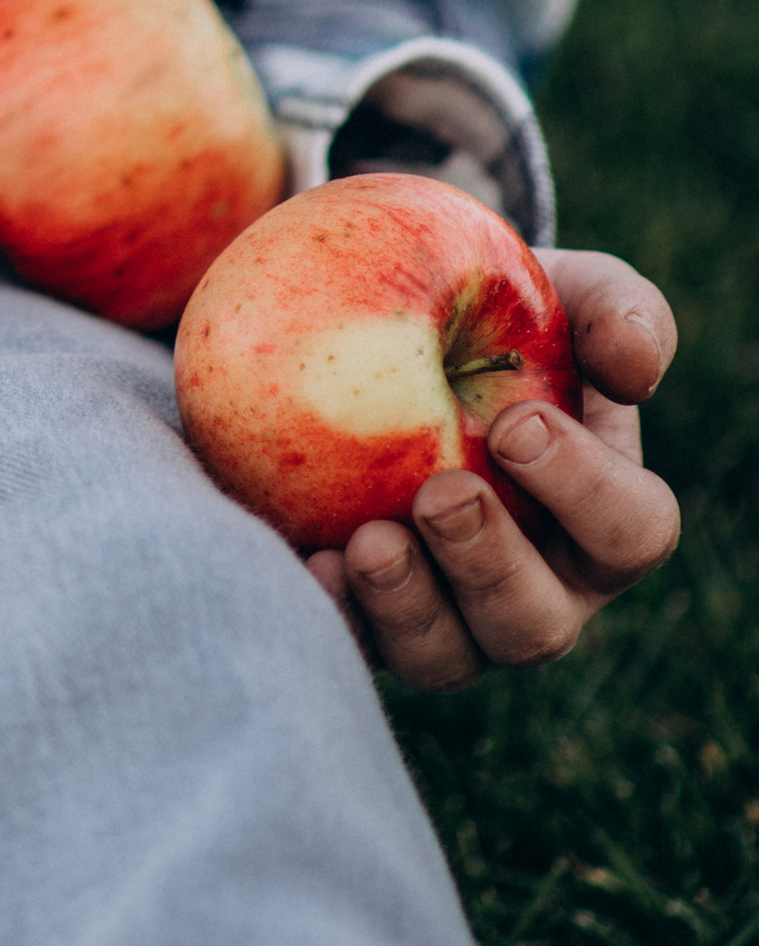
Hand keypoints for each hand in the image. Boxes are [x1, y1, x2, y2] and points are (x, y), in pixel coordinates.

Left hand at [307, 248, 680, 685]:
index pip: (631, 530)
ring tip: (367, 543)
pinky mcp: (369, 620)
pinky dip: (335, 612)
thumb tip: (635, 364)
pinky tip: (309, 563)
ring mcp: (451, 619)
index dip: (583, 488)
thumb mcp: (561, 291)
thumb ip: (615, 309)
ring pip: (445, 654)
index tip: (516, 423)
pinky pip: (354, 646)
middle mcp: (538, 589)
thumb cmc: (501, 317)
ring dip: (408, 605)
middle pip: (536, 621)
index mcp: (605, 520)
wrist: (382, 332)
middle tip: (440, 494)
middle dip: (489, 564)